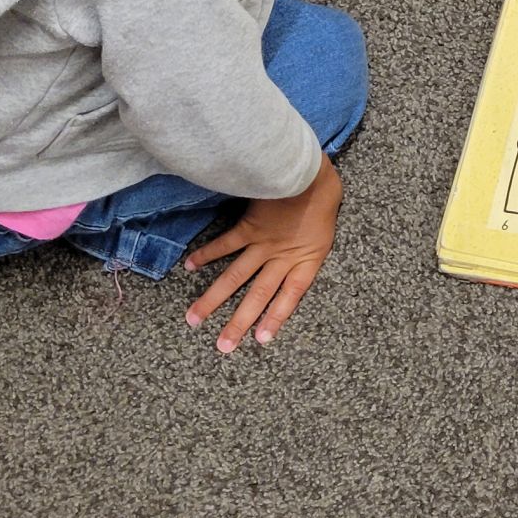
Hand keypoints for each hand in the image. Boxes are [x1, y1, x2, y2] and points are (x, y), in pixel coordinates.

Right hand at [184, 157, 341, 351]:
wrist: (311, 170)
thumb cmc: (324, 195)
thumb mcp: (327, 227)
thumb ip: (311, 245)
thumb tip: (298, 253)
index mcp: (307, 260)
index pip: (290, 297)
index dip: (275, 318)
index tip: (260, 340)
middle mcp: (283, 257)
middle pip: (258, 296)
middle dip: (239, 323)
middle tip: (222, 347)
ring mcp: (264, 243)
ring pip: (235, 277)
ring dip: (213, 298)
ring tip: (194, 318)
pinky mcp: (250, 226)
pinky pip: (226, 244)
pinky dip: (207, 254)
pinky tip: (190, 266)